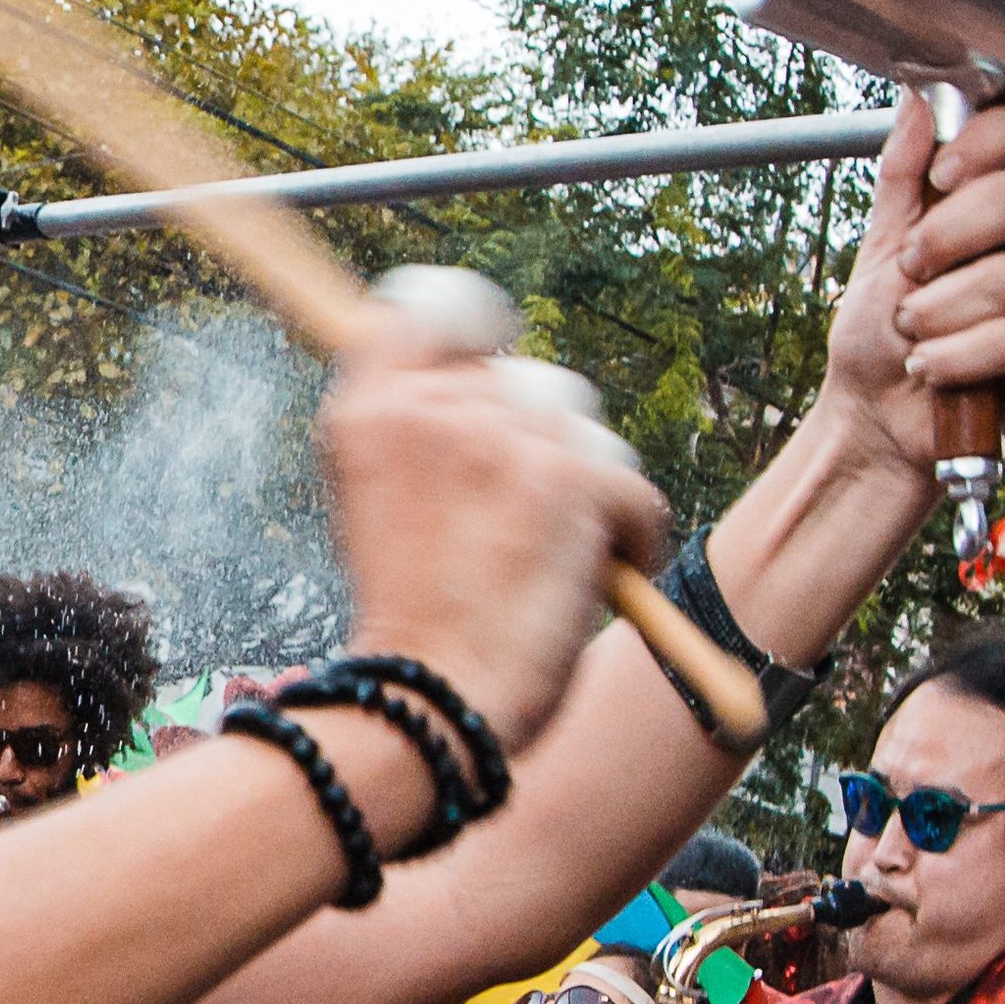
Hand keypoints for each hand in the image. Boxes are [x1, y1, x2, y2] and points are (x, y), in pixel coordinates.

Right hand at [324, 312, 668, 747]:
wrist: (429, 703)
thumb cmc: (407, 624)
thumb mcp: (373, 505)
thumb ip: (411, 434)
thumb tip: (472, 384)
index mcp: (369, 408)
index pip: (434, 300)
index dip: (473, 320)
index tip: (487, 360)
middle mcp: (435, 407)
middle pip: (521, 374)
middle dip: (537, 438)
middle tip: (520, 516)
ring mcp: (504, 440)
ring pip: (584, 427)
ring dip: (585, 484)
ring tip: (558, 552)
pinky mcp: (571, 484)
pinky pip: (632, 486)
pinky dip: (634, 536)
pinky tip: (607, 577)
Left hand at [817, 94, 1004, 481]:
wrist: (873, 416)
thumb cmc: (877, 335)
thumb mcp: (879, 244)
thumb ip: (904, 174)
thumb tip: (920, 99)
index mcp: (986, 202)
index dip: (987, 142)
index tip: (942, 173)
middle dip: (943, 239)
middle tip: (910, 273)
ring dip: (938, 312)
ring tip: (913, 333)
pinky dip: (955, 355)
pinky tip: (932, 367)